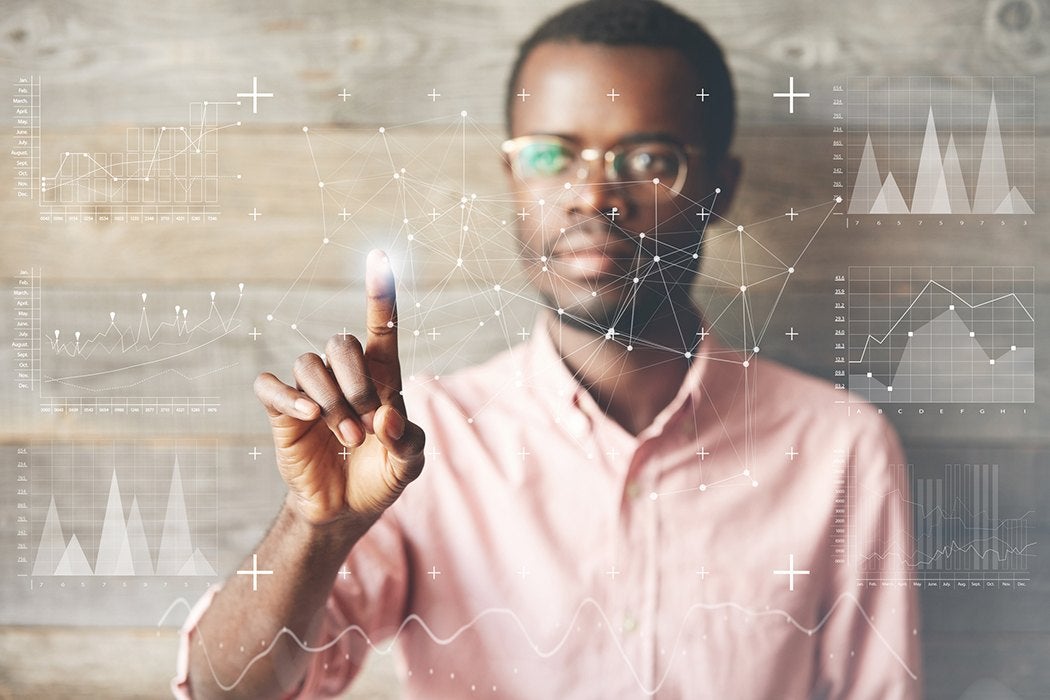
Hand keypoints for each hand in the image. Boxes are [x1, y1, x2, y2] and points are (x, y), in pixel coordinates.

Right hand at [254, 250, 424, 526]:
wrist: (346, 509)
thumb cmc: (382, 476)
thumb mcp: (409, 462)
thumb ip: (407, 439)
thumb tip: (387, 417)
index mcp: (382, 377)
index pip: (381, 328)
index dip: (379, 294)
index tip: (379, 258)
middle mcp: (345, 375)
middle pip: (341, 342)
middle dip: (357, 385)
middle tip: (368, 428)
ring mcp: (311, 390)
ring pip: (309, 365)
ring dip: (331, 403)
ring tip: (348, 439)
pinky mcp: (282, 410)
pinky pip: (271, 386)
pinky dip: (289, 398)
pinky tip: (308, 418)